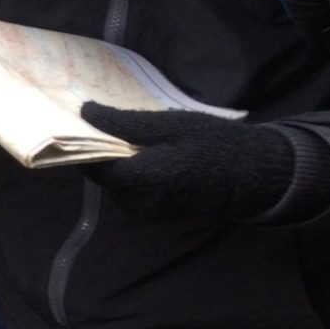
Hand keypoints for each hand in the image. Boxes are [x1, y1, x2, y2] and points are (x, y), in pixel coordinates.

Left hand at [79, 104, 321, 223]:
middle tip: (109, 123)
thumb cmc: (213, 145)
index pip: (91, 165)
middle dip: (102, 151)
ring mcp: (144, 213)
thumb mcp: (169, 125)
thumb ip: (123, 123)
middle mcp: (135, 204)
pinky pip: (130, 192)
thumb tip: (84, 113)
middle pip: (101, 175)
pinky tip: (148, 155)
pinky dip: (133, 174)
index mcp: (138, 181)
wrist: (254, 176)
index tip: (75, 122)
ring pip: (115, 184)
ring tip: (134, 138)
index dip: (80, 144)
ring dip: (119, 162)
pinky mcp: (153, 215)